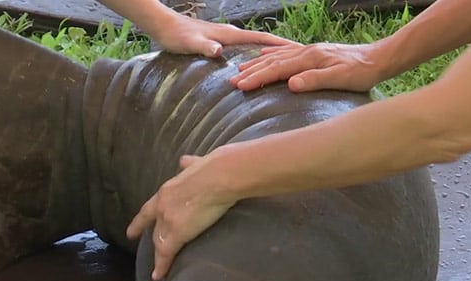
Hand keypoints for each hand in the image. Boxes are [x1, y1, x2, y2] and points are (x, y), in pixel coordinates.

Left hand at [126, 153, 236, 280]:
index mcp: (166, 191)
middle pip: (154, 229)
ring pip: (159, 243)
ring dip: (157, 257)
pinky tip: (158, 276)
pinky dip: (161, 266)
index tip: (131, 233)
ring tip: (156, 269)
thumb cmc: (213, 168)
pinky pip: (166, 254)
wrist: (219, 176)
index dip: (140, 222)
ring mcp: (168, 221)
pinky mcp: (177, 233)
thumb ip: (189, 165)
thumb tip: (185, 161)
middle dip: (150, 240)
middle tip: (146, 254)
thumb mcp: (195, 164)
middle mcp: (162, 207)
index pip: (148, 210)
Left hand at [150, 14, 295, 57]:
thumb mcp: (190, 44)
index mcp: (231, 35)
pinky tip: (261, 64)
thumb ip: (205, 47)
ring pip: (258, 46)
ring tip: (291, 65)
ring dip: (274, 54)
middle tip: (307, 61)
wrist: (163, 26)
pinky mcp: (223, 42)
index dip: (283, 47)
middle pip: (266, 43)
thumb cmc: (176, 36)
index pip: (264, 40)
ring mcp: (229, 37)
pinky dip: (260, 55)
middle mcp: (233, 34)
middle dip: (286, 51)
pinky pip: (248, 50)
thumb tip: (218, 51)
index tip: (303, 52)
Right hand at [231, 42, 385, 92]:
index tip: (240, 86)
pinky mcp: (314, 52)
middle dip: (251, 71)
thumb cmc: (361, 73)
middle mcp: (306, 51)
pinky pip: (286, 51)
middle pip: (273, 61)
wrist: (378, 59)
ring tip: (241, 68)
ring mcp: (309, 50)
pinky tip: (265, 53)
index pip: (277, 69)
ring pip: (277, 55)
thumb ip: (315, 80)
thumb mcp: (340, 79)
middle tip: (232, 81)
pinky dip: (272, 53)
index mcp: (309, 59)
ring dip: (258, 62)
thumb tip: (290, 84)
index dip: (257, 78)